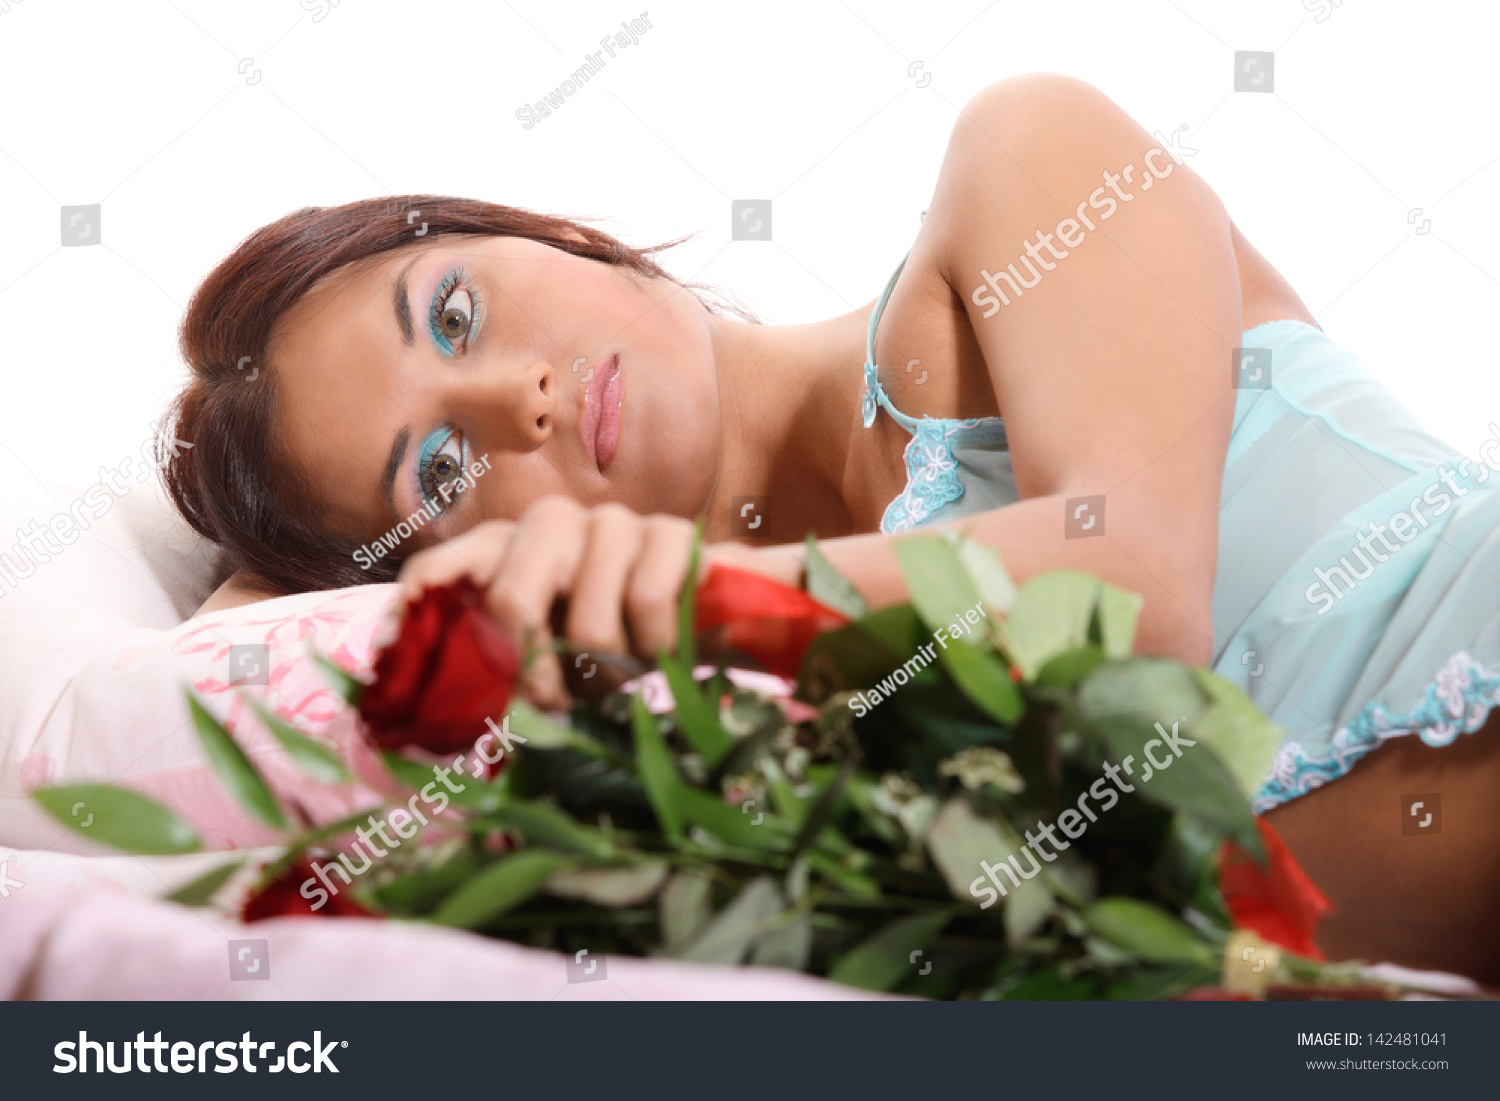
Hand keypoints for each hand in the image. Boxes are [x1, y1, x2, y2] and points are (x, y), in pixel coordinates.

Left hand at [395, 497, 784, 707]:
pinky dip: (657, 649)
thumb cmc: (619, 641)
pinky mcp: (672, 533)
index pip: (437, 569)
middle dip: (531, 672)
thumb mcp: (551, 657)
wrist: (719, 613)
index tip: (408, 670)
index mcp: (504, 550)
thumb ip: (501, 669)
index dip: (417, 616)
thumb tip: (437, 719)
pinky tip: (664, 655)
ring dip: (607, 674)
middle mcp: (549, 523)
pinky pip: (648, 603)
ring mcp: (612, 523)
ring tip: (619, 683)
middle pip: (510, 601)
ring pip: (588, 621)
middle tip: (553, 706)